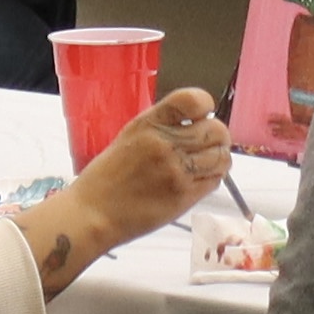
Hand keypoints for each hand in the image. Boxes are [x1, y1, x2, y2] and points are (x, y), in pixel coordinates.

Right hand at [27, 84, 228, 279]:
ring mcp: (177, 171)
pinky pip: (214, 180)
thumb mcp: (130, 136)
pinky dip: (214, 176)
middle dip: (218, 135)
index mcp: (149, 124)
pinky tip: (202, 177)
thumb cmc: (107, 176)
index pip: (193, 100)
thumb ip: (162, 127)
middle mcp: (166, 144)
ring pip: (221, 156)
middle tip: (210, 143)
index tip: (202, 115)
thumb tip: (195, 123)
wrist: (93, 213)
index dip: (205, 105)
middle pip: (216, 130)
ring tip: (209, 162)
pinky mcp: (184, 196)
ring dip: (220, 157)